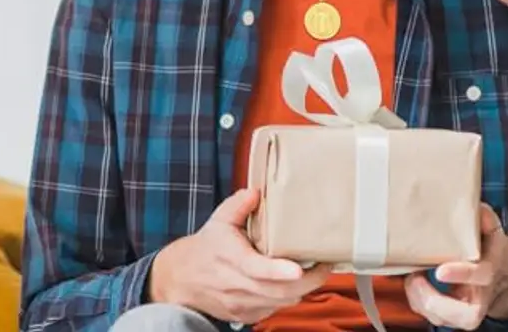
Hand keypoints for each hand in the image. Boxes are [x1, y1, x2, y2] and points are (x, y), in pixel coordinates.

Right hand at [149, 188, 329, 323]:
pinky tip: (294, 283)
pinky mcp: (245, 315)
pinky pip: (273, 310)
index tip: (299, 268)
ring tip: (318, 271)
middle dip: (308, 282)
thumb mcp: (219, 219)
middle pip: (278, 292)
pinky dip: (287, 298)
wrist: (181, 279)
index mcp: (232, 260)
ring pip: (279, 303)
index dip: (279, 270)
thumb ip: (240, 204)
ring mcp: (241, 304)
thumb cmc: (206, 247)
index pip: (258, 269)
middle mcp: (237, 286)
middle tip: (326, 264)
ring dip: (301, 290)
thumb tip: (257, 192)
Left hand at [404, 204, 507, 329]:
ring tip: (410, 275)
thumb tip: (472, 206)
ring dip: (419, 298)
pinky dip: (416, 298)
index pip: (481, 276)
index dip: (461, 274)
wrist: (497, 274)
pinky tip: (412, 280)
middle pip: (463, 315)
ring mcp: (464, 311)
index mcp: (491, 272)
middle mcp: (480, 298)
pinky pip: (429, 314)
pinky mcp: (449, 315)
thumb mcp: (490, 228)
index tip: (440, 270)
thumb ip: (483, 217)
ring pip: (441, 318)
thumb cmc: (488, 248)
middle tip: (414, 278)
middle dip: (434, 300)